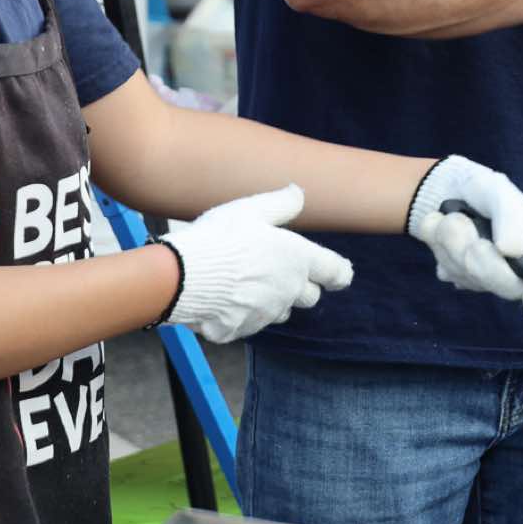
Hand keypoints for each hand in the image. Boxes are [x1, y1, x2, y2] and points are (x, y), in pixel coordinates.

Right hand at [159, 185, 352, 342]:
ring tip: (246, 282)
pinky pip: (248, 323)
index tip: (340, 275)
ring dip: (272, 301)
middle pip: (309, 297)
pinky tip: (222, 297)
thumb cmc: (220, 237)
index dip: (339, 273)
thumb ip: (281, 204)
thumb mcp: (252, 210)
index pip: (335, 272)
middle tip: (278, 270)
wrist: (183, 274)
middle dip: (300, 286)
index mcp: (298, 260)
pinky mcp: (240, 329)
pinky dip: (240, 313)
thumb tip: (299, 193)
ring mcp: (265, 314)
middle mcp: (288, 291)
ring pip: (280, 311)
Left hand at [406, 156, 522, 316]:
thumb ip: (511, 219)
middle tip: (466, 222)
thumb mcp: (501, 194)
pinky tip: (445, 229)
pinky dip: (439, 244)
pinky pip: (446, 271)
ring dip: (452, 239)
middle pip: (506, 287)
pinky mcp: (460, 277)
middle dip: (480, 252)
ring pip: (468, 275)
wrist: (450, 190)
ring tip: (456, 216)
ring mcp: (487, 278)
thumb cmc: (486, 191)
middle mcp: (518, 271)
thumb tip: (511, 251)